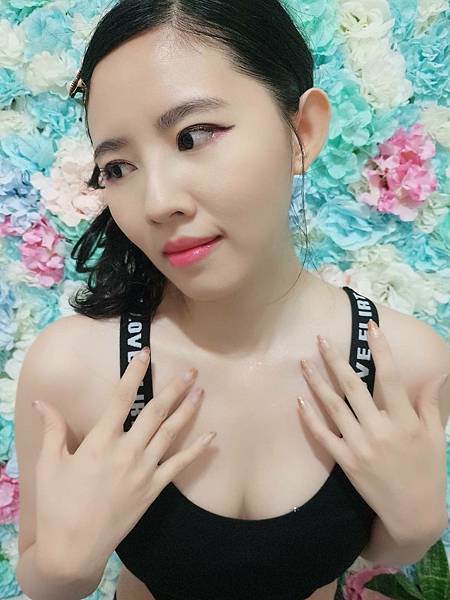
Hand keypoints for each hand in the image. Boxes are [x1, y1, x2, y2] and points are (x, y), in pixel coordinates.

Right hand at [33, 348, 214, 578]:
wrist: (74, 548)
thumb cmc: (58, 505)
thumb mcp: (49, 465)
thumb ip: (52, 429)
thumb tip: (41, 401)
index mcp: (100, 441)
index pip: (121, 398)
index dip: (135, 373)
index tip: (145, 353)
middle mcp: (127, 451)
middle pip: (155, 411)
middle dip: (174, 388)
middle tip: (191, 370)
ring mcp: (144, 471)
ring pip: (171, 433)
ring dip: (187, 410)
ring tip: (201, 391)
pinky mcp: (154, 489)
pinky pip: (180, 466)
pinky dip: (197, 450)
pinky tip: (211, 436)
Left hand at [296, 319, 447, 542]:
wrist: (413, 514)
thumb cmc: (426, 471)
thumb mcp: (434, 436)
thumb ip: (429, 403)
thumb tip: (436, 373)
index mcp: (405, 421)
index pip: (390, 377)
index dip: (381, 350)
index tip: (371, 327)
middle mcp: (380, 430)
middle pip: (353, 387)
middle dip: (335, 360)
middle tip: (320, 338)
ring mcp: (360, 446)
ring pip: (333, 408)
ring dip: (317, 383)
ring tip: (304, 362)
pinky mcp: (346, 462)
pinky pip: (323, 436)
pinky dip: (310, 418)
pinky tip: (299, 400)